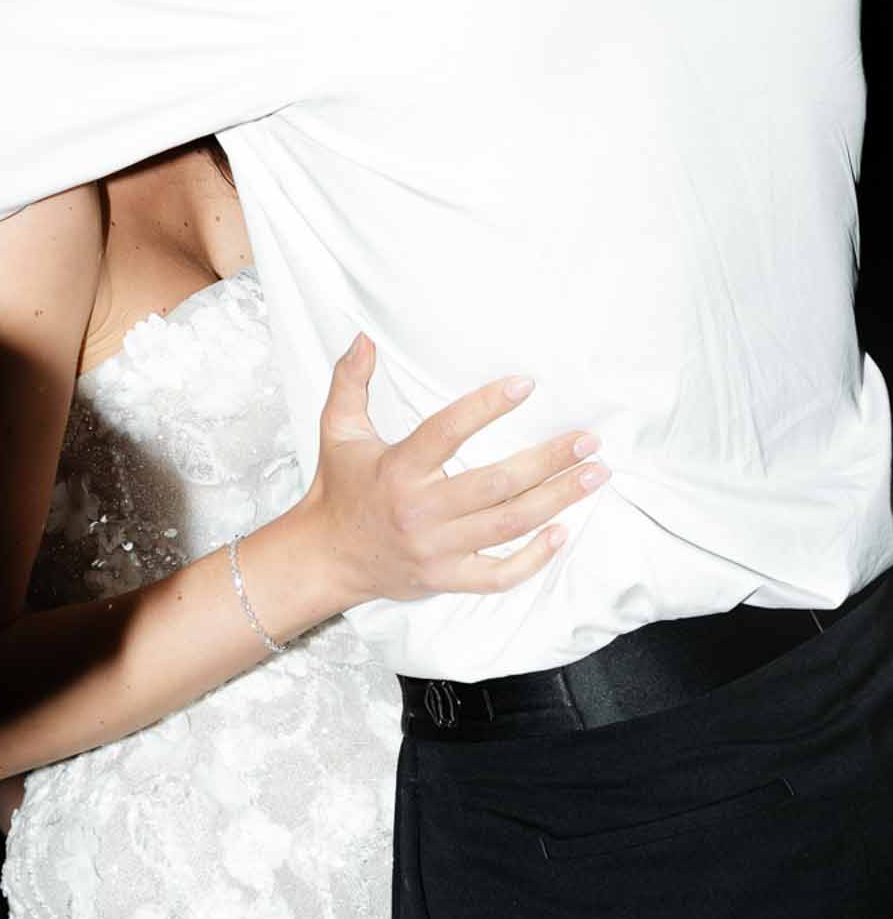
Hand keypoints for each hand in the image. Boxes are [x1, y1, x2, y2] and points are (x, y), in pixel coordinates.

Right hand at [302, 336, 608, 608]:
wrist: (326, 557)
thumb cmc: (338, 488)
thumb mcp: (337, 430)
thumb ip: (350, 382)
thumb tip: (363, 339)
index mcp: (398, 469)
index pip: (447, 431)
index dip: (486, 406)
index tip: (525, 384)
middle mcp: (421, 509)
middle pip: (496, 484)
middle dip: (548, 461)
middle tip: (587, 440)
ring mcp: (437, 549)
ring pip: (508, 524)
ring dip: (557, 500)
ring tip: (593, 475)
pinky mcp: (446, 578)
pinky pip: (498, 575)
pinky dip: (533, 559)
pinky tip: (563, 533)